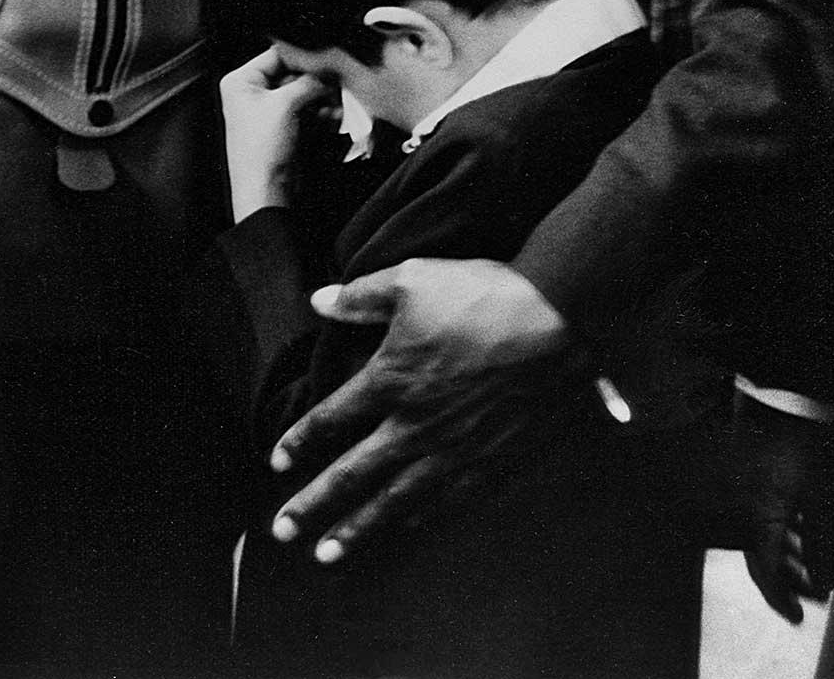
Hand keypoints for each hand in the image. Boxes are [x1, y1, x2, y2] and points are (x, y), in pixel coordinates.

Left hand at [220, 46, 328, 219]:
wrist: (267, 192)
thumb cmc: (260, 151)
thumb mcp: (285, 104)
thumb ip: (308, 81)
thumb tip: (326, 70)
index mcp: (241, 82)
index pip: (277, 55)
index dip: (303, 58)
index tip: (326, 60)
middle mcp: (254, 94)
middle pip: (293, 75)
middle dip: (316, 82)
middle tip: (335, 85)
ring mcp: (271, 112)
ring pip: (305, 94)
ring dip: (323, 99)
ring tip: (336, 106)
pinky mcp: (286, 129)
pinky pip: (308, 112)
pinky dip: (322, 114)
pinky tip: (333, 118)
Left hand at [268, 258, 570, 563]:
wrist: (557, 322)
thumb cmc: (483, 294)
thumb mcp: (412, 279)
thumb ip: (361, 296)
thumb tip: (317, 300)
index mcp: (391, 381)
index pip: (331, 419)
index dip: (300, 442)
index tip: (276, 463)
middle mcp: (415, 426)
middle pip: (352, 476)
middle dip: (312, 506)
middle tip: (282, 532)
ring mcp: (454, 452)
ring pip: (395, 502)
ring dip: (357, 530)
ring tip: (328, 554)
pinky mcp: (493, 464)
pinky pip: (447, 504)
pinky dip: (419, 520)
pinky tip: (406, 528)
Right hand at [733, 395, 833, 624]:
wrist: (802, 391)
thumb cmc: (815, 446)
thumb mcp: (827, 502)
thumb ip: (824, 549)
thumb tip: (824, 588)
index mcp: (761, 514)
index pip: (764, 568)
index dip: (781, 596)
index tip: (796, 617)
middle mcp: (750, 502)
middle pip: (763, 551)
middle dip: (789, 577)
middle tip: (814, 595)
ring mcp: (754, 483)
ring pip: (767, 529)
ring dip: (790, 553)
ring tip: (815, 568)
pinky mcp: (762, 468)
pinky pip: (770, 508)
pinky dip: (789, 527)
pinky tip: (809, 532)